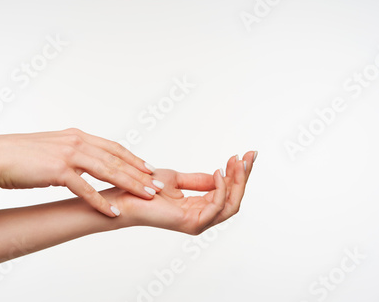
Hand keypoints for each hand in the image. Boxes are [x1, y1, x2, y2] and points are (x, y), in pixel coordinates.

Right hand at [0, 128, 163, 216]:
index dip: (133, 158)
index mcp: (77, 136)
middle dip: (140, 173)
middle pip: (117, 159)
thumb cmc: (21, 155)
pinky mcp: (58, 171)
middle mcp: (77, 142)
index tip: (148, 168)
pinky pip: (85, 189)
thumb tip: (82, 164)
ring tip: (147, 196)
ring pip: (108, 171)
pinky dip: (101, 201)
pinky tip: (113, 211)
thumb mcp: (52, 148)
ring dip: (130, 184)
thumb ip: (71, 153)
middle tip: (158, 185)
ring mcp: (68, 155)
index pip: (113, 147)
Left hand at [114, 152, 255, 234]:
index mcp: (199, 208)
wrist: (128, 197)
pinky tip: (219, 172)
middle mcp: (202, 218)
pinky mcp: (192, 223)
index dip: (237, 174)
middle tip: (250, 156)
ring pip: (230, 204)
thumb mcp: (178, 179)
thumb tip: (219, 175)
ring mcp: (199, 223)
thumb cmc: (147, 189)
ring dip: (237, 181)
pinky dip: (220, 189)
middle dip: (244, 177)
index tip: (244, 156)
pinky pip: (216, 207)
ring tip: (238, 162)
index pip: (227, 193)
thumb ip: (199, 180)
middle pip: (234, 199)